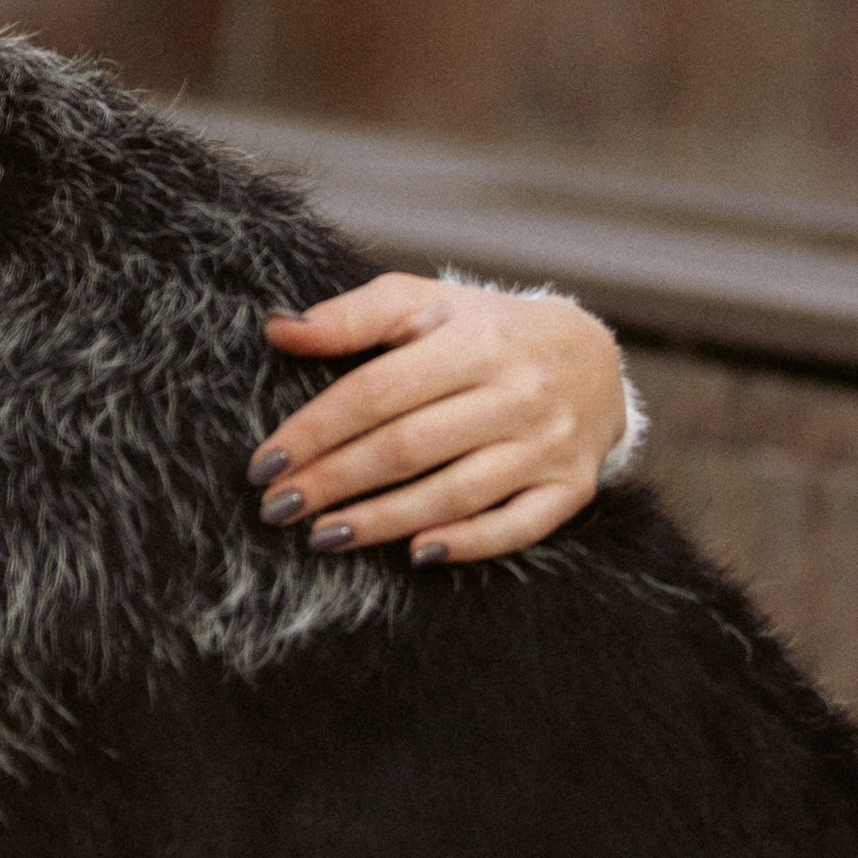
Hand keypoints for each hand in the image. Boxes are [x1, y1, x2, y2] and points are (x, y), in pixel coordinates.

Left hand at [249, 276, 627, 566]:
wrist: (593, 356)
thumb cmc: (486, 331)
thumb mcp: (423, 304)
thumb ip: (352, 317)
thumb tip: (278, 328)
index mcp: (474, 343)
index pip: (377, 393)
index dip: (314, 430)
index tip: (265, 463)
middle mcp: (517, 395)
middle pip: (408, 448)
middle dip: (333, 482)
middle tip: (277, 508)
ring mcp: (548, 445)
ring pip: (454, 494)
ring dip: (382, 521)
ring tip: (323, 536)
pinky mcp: (571, 487)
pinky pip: (517, 526)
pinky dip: (468, 544)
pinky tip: (416, 554)